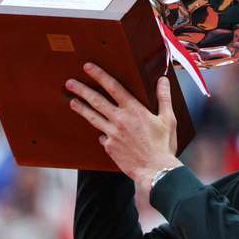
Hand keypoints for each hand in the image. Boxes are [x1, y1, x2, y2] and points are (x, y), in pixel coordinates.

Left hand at [67, 63, 181, 190]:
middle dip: (82, 90)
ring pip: (93, 117)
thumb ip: (164, 97)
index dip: (99, 75)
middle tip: (70, 83)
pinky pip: (102, 137)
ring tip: (72, 101)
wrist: (155, 170)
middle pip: (96, 101)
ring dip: (81, 108)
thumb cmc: (163, 145)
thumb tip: (163, 80)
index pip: (113, 87)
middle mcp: (120, 120)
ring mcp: (112, 134)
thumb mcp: (168, 119)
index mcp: (134, 110)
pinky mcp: (109, 147)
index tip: (88, 68)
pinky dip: (101, 133)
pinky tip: (100, 133)